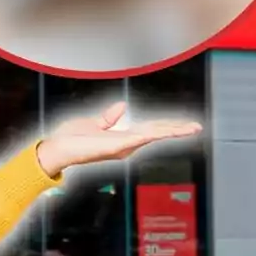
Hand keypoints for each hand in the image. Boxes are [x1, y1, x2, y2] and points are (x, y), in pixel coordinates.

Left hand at [35, 101, 201, 177]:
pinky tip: (166, 130)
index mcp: (122, 139)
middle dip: (177, 130)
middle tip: (197, 126)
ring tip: (192, 128)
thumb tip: (123, 107)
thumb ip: (109, 118)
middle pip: (156, 133)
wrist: (58, 148)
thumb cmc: (71, 139)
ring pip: (153, 135)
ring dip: (172, 131)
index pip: (150, 130)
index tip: (185, 124)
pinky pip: (138, 137)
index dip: (167, 126)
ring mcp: (122, 146)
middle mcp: (126, 144)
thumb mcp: (94, 124)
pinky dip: (153, 133)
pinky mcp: (115, 146)